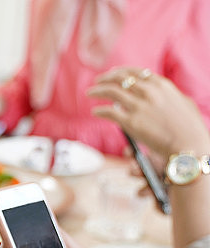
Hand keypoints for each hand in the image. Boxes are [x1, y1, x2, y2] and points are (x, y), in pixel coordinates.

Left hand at [88, 67, 209, 160]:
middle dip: (106, 78)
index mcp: (162, 85)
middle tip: (97, 81)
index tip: (112, 73)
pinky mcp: (131, 122)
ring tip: (89, 93)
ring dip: (97, 91)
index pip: (136, 72)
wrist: (189, 144)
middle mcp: (149, 92)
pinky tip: (94, 112)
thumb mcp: (182, 102)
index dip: (121, 71)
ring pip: (111, 92)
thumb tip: (156, 93)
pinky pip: (109, 112)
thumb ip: (167, 96)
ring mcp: (139, 106)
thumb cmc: (189, 127)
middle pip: (120, 78)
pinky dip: (99, 111)